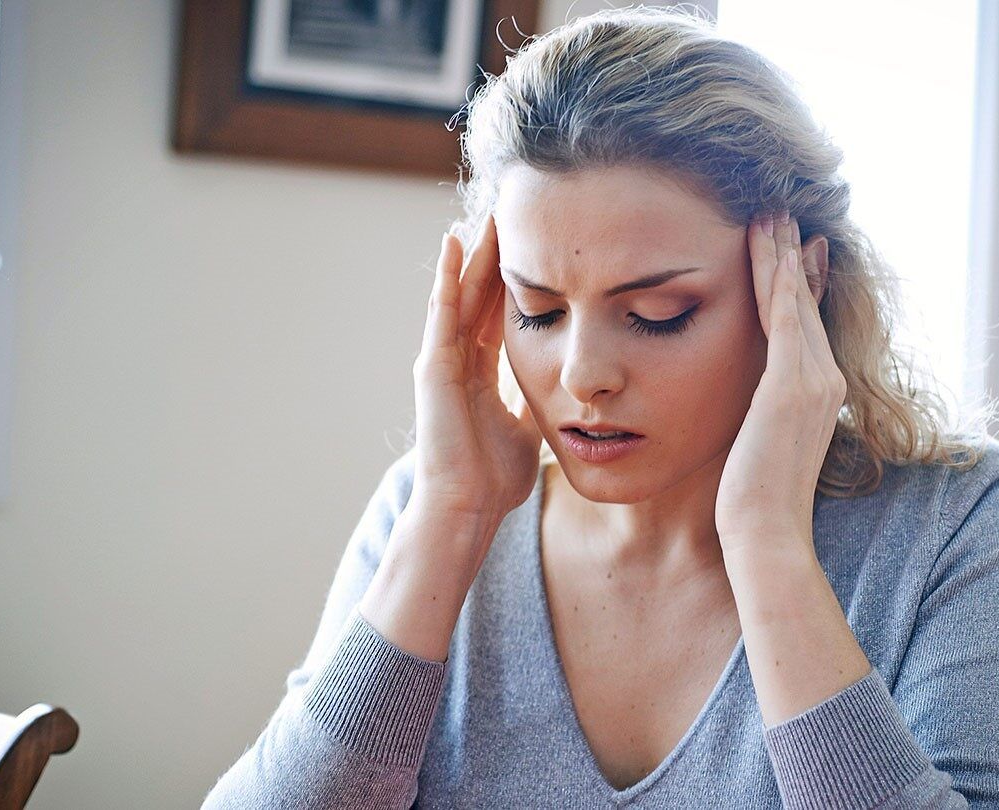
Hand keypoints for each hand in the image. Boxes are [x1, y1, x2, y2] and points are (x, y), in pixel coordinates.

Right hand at [408, 214, 542, 531]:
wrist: (468, 508)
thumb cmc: (495, 478)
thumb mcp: (529, 426)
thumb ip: (538, 399)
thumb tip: (566, 384)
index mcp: (481, 375)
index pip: (498, 316)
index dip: (514, 282)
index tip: (534, 248)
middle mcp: (459, 362)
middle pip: (479, 297)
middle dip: (495, 258)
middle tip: (510, 214)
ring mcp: (442, 362)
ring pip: (460, 295)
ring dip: (473, 255)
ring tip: (485, 215)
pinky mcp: (432, 368)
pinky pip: (442, 313)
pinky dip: (448, 277)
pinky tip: (454, 244)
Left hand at [715, 212, 844, 555]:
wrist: (767, 534)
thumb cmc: (755, 502)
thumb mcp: (762, 444)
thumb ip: (765, 414)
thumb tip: (757, 402)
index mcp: (820, 393)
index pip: (807, 324)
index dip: (798, 281)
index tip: (790, 246)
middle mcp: (825, 381)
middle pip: (806, 303)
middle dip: (792, 255)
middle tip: (781, 211)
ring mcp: (812, 383)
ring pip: (795, 302)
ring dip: (782, 254)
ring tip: (771, 213)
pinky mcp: (789, 388)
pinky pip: (786, 321)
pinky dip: (781, 282)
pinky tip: (774, 250)